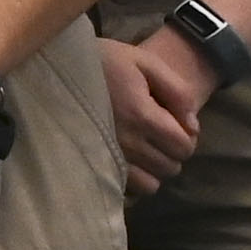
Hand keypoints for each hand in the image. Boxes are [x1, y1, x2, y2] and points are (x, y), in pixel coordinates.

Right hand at [96, 31, 206, 196]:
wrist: (57, 67)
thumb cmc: (104, 61)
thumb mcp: (145, 62)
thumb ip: (177, 91)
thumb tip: (193, 126)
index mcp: (142, 114)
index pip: (183, 146)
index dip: (187, 136)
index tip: (174, 123)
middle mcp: (128, 142)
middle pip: (170, 166)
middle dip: (172, 151)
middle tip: (159, 133)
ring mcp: (110, 156)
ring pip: (152, 183)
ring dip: (154, 167)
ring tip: (144, 146)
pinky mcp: (96, 164)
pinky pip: (128, 188)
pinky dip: (135, 178)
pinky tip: (129, 159)